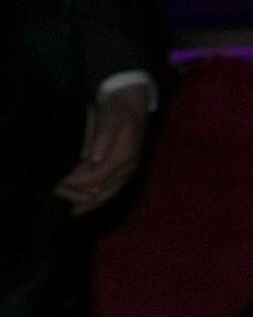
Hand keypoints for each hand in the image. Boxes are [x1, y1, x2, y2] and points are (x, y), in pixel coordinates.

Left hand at [55, 85, 151, 213]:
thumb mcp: (110, 118)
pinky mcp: (124, 174)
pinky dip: (94, 203)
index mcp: (124, 156)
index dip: (77, 182)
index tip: (58, 181)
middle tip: (55, 192)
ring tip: (65, 205)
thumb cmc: (118, 112)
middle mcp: (128, 168)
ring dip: (84, 203)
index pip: (97, 177)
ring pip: (105, 196)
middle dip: (76, 194)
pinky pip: (110, 194)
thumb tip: (95, 158)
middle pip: (100, 190)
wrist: (134, 108)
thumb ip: (103, 138)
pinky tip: (79, 209)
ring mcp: (127, 173)